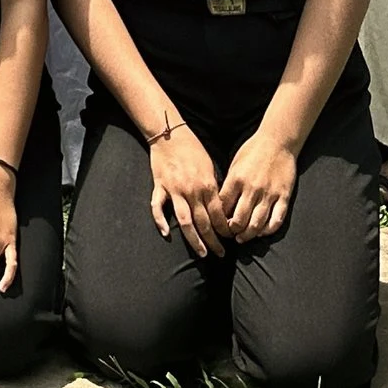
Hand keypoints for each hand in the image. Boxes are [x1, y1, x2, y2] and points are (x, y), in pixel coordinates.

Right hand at [145, 121, 225, 256]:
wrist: (170, 133)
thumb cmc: (192, 148)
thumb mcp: (209, 166)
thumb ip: (213, 187)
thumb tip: (220, 208)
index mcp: (207, 185)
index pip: (219, 214)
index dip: (225, 229)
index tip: (230, 239)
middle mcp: (192, 190)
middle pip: (204, 223)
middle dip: (214, 241)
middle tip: (220, 254)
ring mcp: (174, 190)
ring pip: (185, 221)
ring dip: (194, 240)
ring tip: (202, 253)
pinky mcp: (160, 186)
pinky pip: (158, 206)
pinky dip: (160, 221)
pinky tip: (166, 234)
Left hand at [215, 127, 297, 240]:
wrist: (277, 141)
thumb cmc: (253, 151)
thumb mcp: (235, 164)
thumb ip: (229, 184)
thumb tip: (220, 203)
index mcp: (236, 179)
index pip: (223, 207)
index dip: (218, 219)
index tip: (217, 225)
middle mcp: (252, 189)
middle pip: (239, 220)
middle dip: (232, 231)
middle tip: (230, 235)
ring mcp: (269, 194)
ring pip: (257, 224)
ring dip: (248, 235)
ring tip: (243, 237)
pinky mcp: (283, 197)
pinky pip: (276, 220)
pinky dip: (268, 230)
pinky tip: (262, 232)